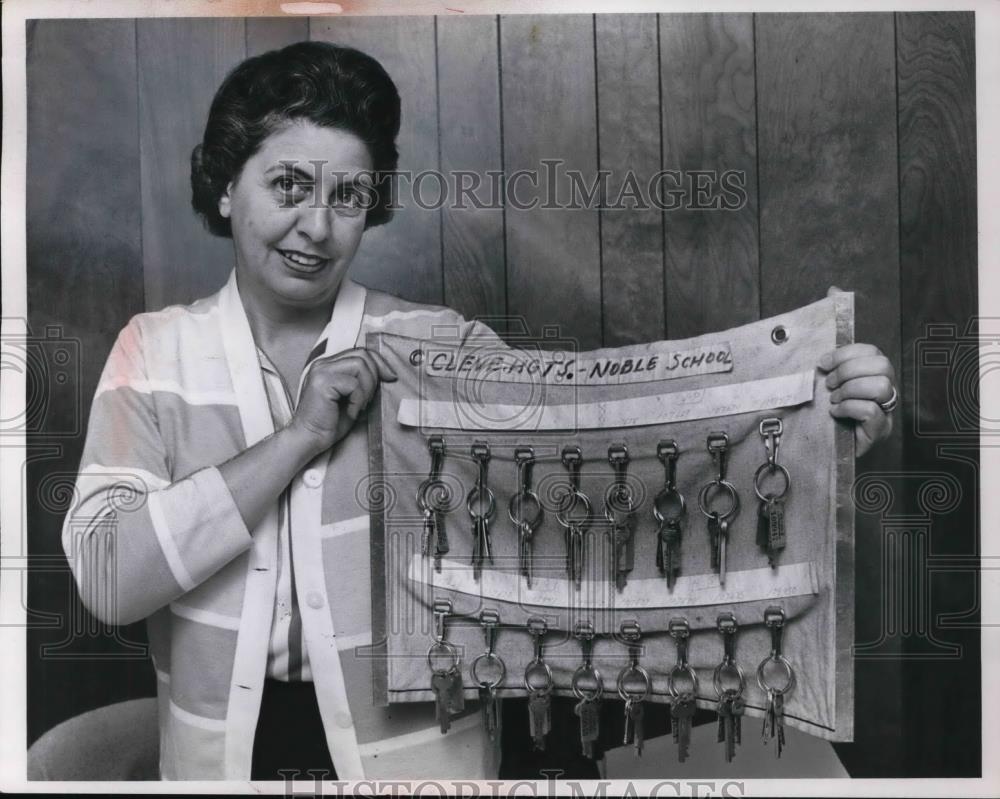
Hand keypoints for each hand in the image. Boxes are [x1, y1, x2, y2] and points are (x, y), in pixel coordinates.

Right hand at [288, 347, 396, 455]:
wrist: (308, 439)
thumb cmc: (329, 423)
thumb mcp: (351, 398)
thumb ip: (362, 382)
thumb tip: (387, 373)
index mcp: (329, 365)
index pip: (360, 352)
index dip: (379, 363)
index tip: (390, 377)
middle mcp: (323, 364)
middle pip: (362, 355)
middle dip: (375, 376)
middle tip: (369, 399)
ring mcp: (321, 371)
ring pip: (360, 365)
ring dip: (367, 388)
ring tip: (359, 405)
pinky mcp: (322, 383)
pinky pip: (354, 384)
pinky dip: (358, 400)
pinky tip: (351, 411)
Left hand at [818, 287, 895, 457]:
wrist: (816, 444)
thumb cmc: (821, 404)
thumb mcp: (820, 367)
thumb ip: (828, 332)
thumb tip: (834, 289)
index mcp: (871, 372)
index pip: (871, 351)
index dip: (845, 353)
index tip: (821, 364)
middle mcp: (884, 389)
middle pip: (881, 364)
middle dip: (847, 371)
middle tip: (827, 384)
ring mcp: (885, 411)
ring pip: (880, 386)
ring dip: (848, 391)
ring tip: (832, 400)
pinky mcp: (879, 432)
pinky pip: (872, 411)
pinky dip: (848, 409)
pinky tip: (836, 414)